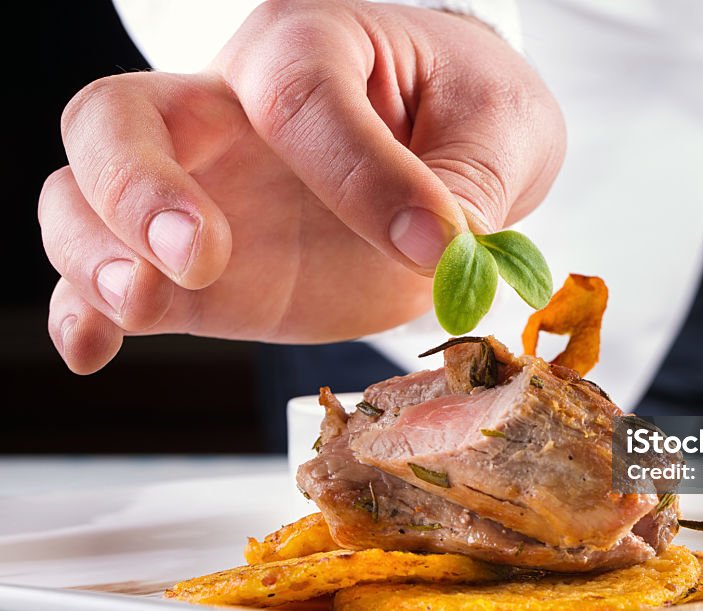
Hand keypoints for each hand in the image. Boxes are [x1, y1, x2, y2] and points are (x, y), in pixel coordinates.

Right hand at [39, 0, 564, 372]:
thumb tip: (444, 256)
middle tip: (200, 250)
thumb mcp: (497, 135)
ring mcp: (203, 191)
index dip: (361, 174)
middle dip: (137, 185)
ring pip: (84, 197)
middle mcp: (229, 110)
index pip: (299, 95)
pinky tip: (94, 349)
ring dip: (96, 252)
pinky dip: (86, 313)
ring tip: (143, 301)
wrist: (456, 142)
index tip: (435, 243)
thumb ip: (467, 191)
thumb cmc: (470, 113)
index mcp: (310, 47)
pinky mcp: (198, 268)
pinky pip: (112, 281)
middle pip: (117, 117)